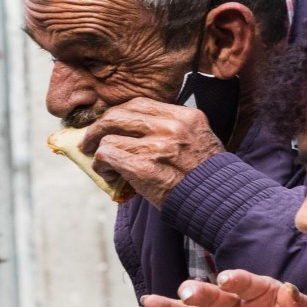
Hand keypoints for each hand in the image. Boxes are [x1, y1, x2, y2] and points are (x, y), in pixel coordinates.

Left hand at [82, 98, 223, 207]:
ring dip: (100, 152)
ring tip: (106, 167)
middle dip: (98, 127)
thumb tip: (135, 130)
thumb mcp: (198, 140)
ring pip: (108, 136)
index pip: (139, 103)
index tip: (108, 124)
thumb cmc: (205, 177)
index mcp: (185, 116)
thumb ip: (171, 129)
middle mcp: (170, 127)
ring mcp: (157, 146)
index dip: (117, 113)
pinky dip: (102, 166)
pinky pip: (107, 155)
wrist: (217, 203)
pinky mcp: (143, 167)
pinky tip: (110, 176)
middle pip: (118, 114)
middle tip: (89, 140)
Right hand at [130, 269, 306, 306]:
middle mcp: (238, 305)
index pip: (244, 282)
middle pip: (212, 296)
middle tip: (187, 293)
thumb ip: (303, 305)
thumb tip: (288, 290)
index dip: (234, 280)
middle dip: (199, 293)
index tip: (226, 282)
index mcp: (262, 291)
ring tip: (150, 302)